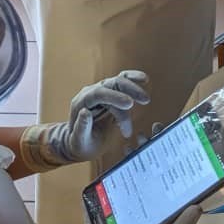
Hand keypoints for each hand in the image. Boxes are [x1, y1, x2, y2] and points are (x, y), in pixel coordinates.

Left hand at [18, 71, 150, 171]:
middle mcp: (91, 93)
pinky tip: (144, 79)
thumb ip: (81, 127)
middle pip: (111, 84)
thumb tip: (85, 112)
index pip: (98, 94)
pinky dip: (133, 80)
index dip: (114, 97)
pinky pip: (122, 83)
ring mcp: (102, 92)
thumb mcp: (78, 141)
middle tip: (145, 100)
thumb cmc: (79, 144)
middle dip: (129, 90)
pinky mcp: (111, 95)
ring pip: (119, 83)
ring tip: (145, 100)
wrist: (81, 143)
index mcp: (81, 103)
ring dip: (134, 90)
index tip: (130, 104)